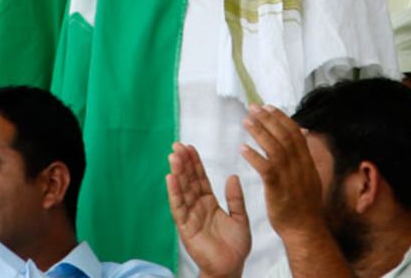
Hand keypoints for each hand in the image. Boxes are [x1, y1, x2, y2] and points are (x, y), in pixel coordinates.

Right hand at [167, 143, 249, 277]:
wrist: (231, 268)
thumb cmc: (236, 247)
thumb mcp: (240, 218)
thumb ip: (235, 198)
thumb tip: (233, 176)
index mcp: (210, 203)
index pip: (200, 179)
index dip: (195, 163)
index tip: (189, 147)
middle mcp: (198, 207)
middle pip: (189, 181)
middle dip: (183, 163)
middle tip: (177, 145)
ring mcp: (190, 217)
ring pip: (182, 191)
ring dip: (177, 173)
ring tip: (173, 156)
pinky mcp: (186, 228)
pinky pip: (179, 207)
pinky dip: (174, 192)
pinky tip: (170, 178)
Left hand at [240, 105, 325, 237]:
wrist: (305, 230)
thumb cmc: (304, 205)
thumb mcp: (310, 176)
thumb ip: (305, 154)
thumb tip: (304, 133)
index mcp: (307, 162)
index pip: (295, 133)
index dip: (281, 118)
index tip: (268, 107)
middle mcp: (301, 166)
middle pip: (284, 136)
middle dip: (268, 119)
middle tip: (254, 107)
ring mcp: (290, 178)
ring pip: (275, 148)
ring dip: (260, 132)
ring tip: (246, 121)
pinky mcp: (278, 190)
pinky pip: (266, 169)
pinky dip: (255, 157)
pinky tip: (243, 148)